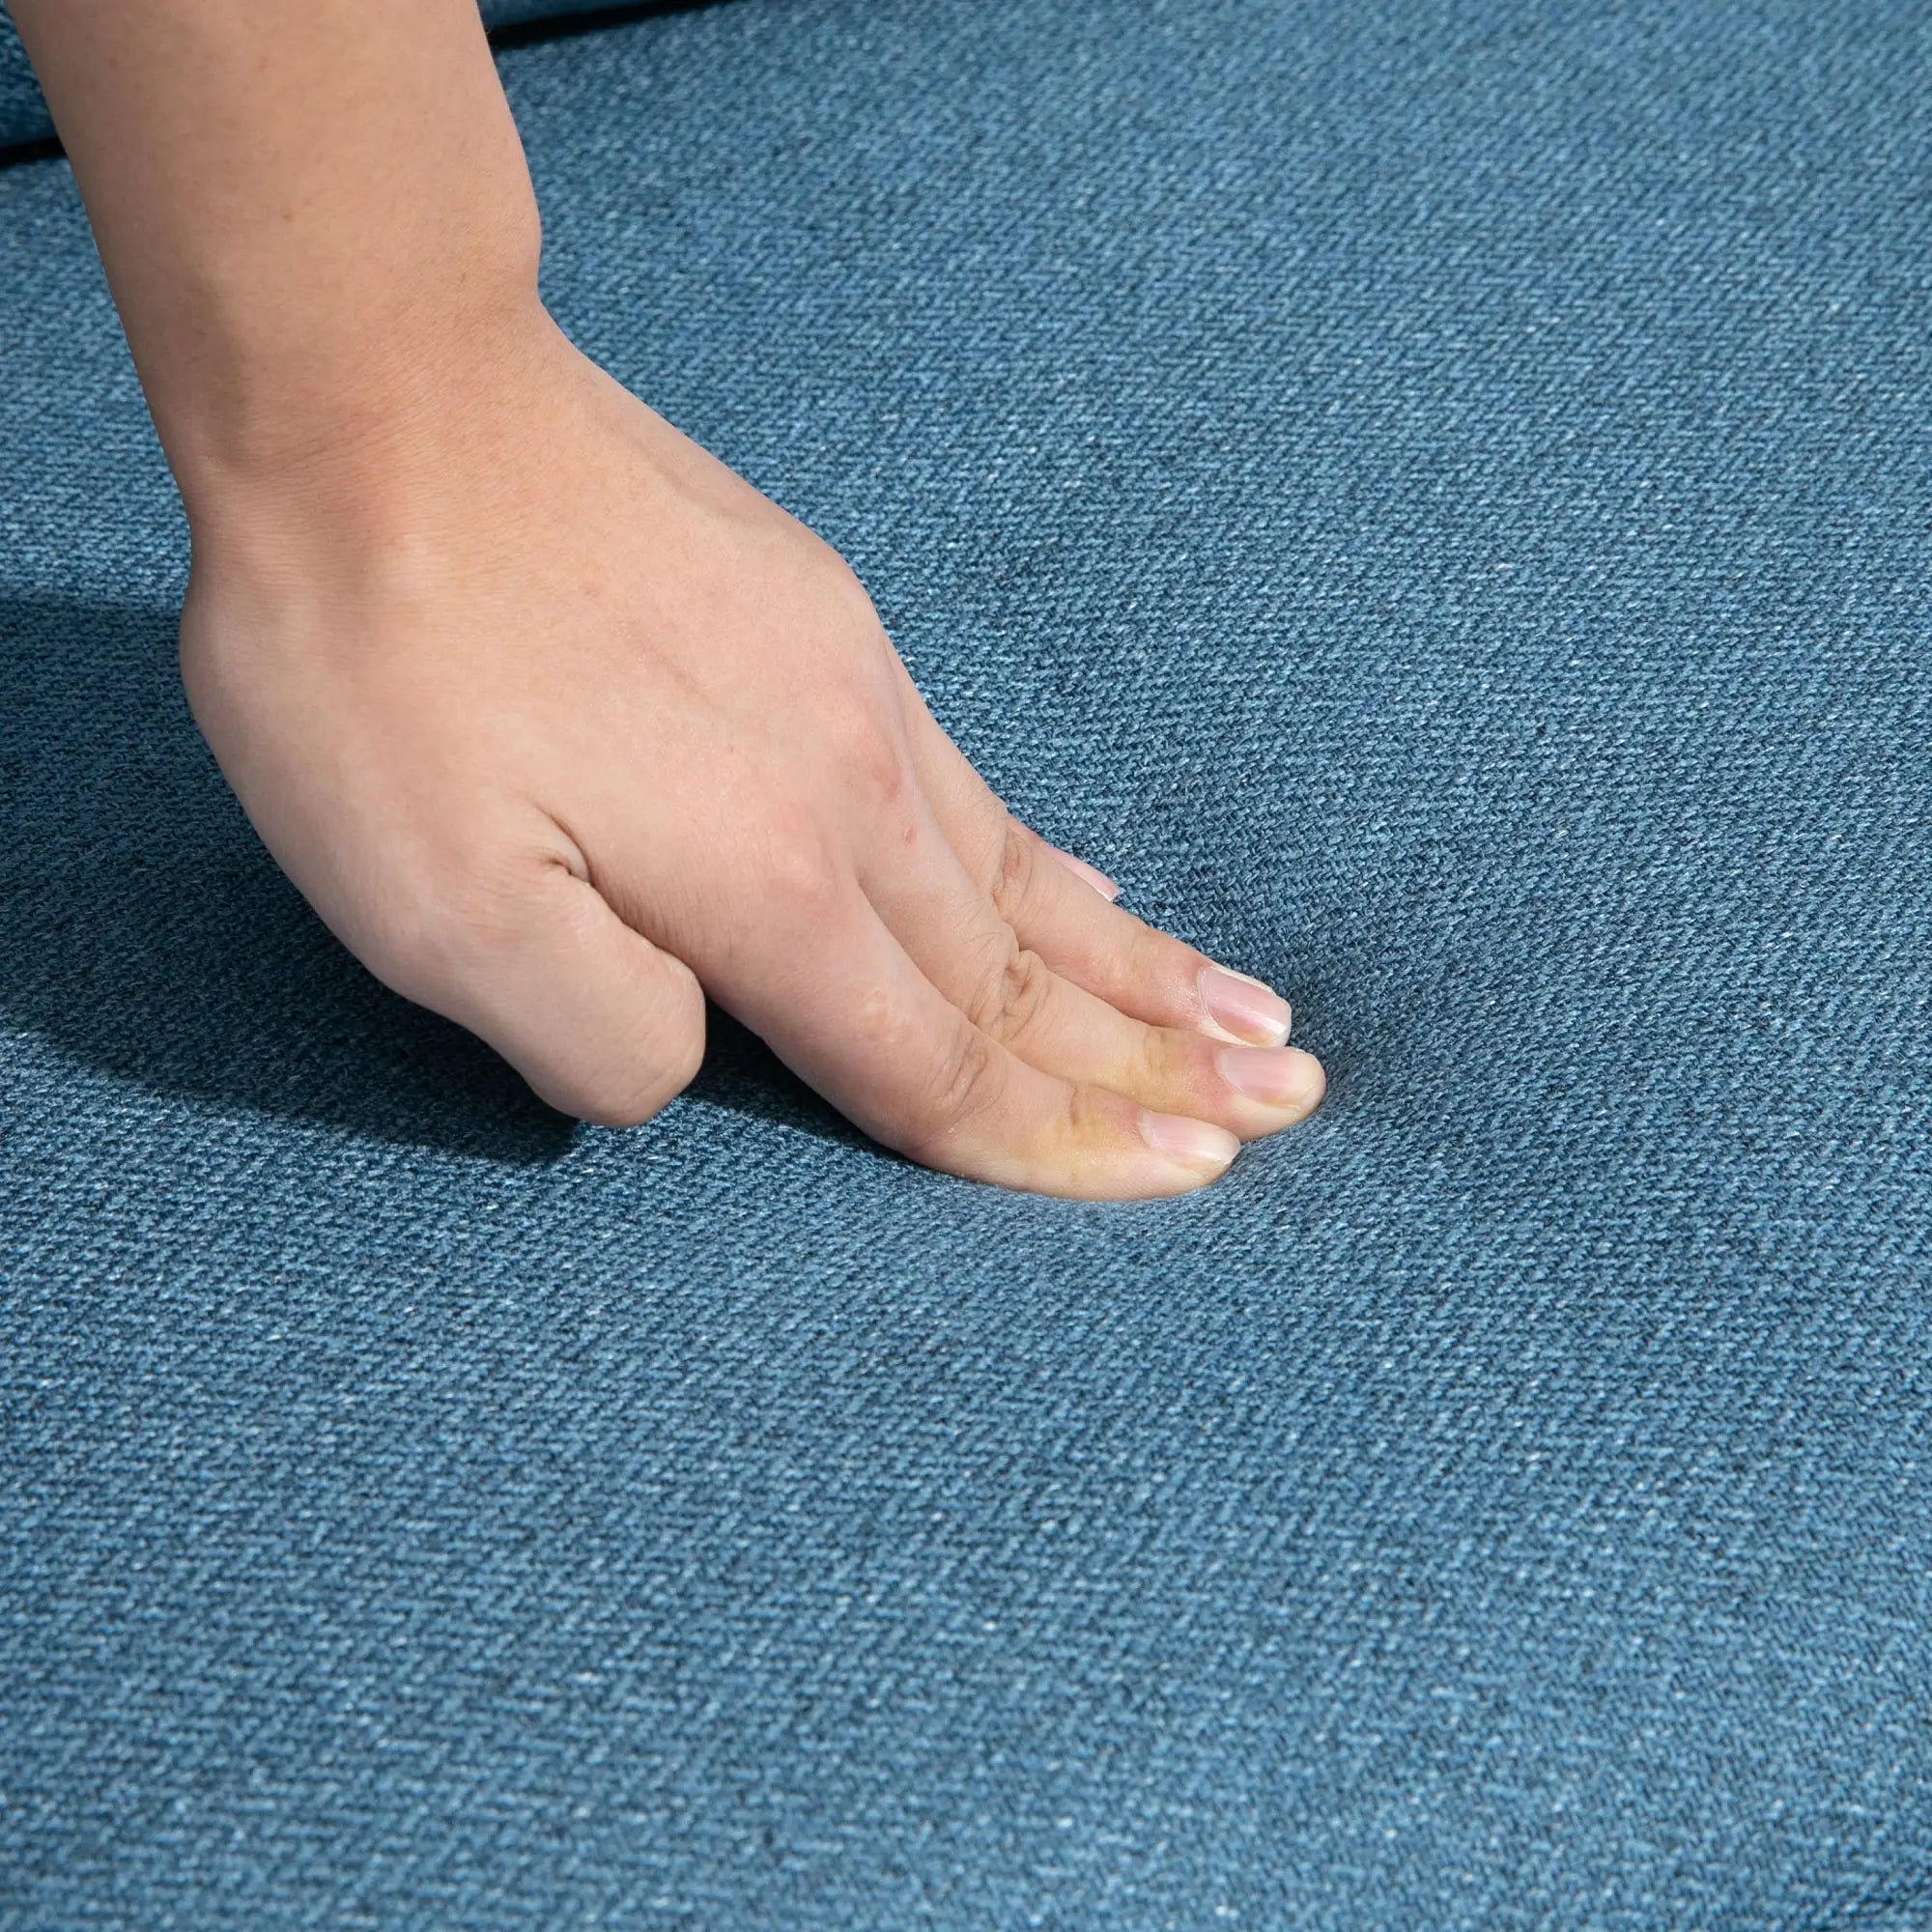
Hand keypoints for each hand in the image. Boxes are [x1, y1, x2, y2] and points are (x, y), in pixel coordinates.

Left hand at [178, 318, 1322, 1196]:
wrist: (384, 397)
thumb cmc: (378, 669)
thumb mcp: (429, 908)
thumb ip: (599, 1035)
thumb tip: (706, 1057)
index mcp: (772, 887)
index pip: (939, 1065)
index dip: (1058, 1147)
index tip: (1190, 1183)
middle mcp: (855, 796)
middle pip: (1025, 978)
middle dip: (1159, 1065)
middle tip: (1286, 1109)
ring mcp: (856, 696)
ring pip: (1025, 881)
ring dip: (1143, 967)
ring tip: (1252, 1020)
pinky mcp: (829, 627)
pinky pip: (977, 788)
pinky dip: (1056, 863)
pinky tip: (1103, 882)